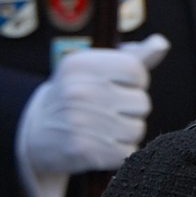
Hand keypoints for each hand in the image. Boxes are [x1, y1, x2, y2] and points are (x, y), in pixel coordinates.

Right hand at [18, 34, 170, 177]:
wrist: (32, 132)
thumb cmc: (74, 95)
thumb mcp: (94, 68)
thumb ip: (132, 57)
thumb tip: (161, 43)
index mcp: (83, 65)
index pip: (136, 71)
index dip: (136, 82)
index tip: (120, 87)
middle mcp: (80, 92)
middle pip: (142, 103)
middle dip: (131, 109)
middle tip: (107, 111)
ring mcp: (81, 122)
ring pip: (137, 129)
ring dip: (127, 132)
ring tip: (104, 128)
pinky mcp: (84, 151)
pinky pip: (127, 152)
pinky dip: (119, 152)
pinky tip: (101, 146)